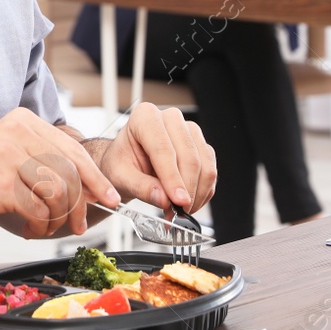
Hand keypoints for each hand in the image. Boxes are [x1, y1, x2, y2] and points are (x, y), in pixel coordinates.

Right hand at [0, 108, 119, 238]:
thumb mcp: (8, 154)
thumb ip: (43, 161)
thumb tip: (87, 185)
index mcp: (22, 122)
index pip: (73, 149)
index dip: (96, 177)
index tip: (108, 196)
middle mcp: (17, 133)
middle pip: (70, 172)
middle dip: (80, 205)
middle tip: (78, 225)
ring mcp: (8, 157)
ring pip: (58, 192)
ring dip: (57, 219)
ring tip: (45, 227)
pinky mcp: (0, 185)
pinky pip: (38, 209)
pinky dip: (39, 225)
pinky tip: (29, 228)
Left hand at [88, 102, 216, 215]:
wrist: (127, 162)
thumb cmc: (121, 163)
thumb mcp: (120, 176)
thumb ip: (140, 187)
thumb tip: (163, 199)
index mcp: (144, 117)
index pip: (163, 149)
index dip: (172, 178)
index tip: (177, 201)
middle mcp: (170, 118)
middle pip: (188, 156)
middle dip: (186, 189)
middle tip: (178, 212)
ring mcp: (188, 130)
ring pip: (204, 164)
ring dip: (196, 193)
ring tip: (181, 211)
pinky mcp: (201, 145)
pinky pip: (210, 170)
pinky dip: (202, 191)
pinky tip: (189, 203)